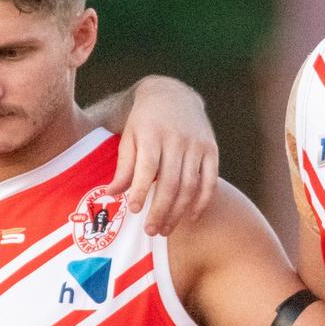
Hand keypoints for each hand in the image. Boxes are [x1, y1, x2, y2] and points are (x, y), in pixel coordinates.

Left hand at [105, 77, 218, 234]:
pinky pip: (210, 181)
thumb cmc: (145, 121)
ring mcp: (197, 145)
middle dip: (160, 210)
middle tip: (151, 230)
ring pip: (190, 185)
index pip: (148, 167)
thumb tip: (112, 194)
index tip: (134, 210)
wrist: (174, 94)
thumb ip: (124, 166)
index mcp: (153, 134)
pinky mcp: (211, 150)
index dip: (142, 190)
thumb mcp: (129, 137)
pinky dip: (202, 202)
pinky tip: (191, 217)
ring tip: (165, 229)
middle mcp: (177, 139)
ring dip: (178, 212)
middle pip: (171, 182)